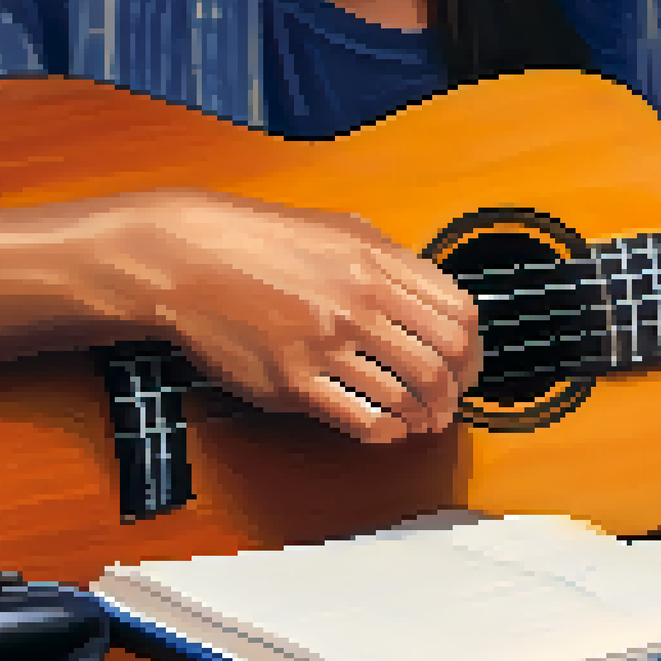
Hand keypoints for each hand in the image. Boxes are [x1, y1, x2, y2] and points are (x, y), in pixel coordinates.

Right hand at [82, 190, 478, 443]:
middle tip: (447, 404)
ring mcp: (326, 344)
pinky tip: (386, 426)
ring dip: (423, 417)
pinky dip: (387, 431)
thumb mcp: (340, 228)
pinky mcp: (293, 382)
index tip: (465, 366)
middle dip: (453, 393)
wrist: (187, 258)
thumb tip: (434, 299)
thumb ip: (392, 260)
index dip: (472, 350)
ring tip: (420, 420)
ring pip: (406, 397)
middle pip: (441, 363)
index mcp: (377, 262)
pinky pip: (362, 420)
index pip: (459, 316)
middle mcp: (359, 302)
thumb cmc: (258, 241)